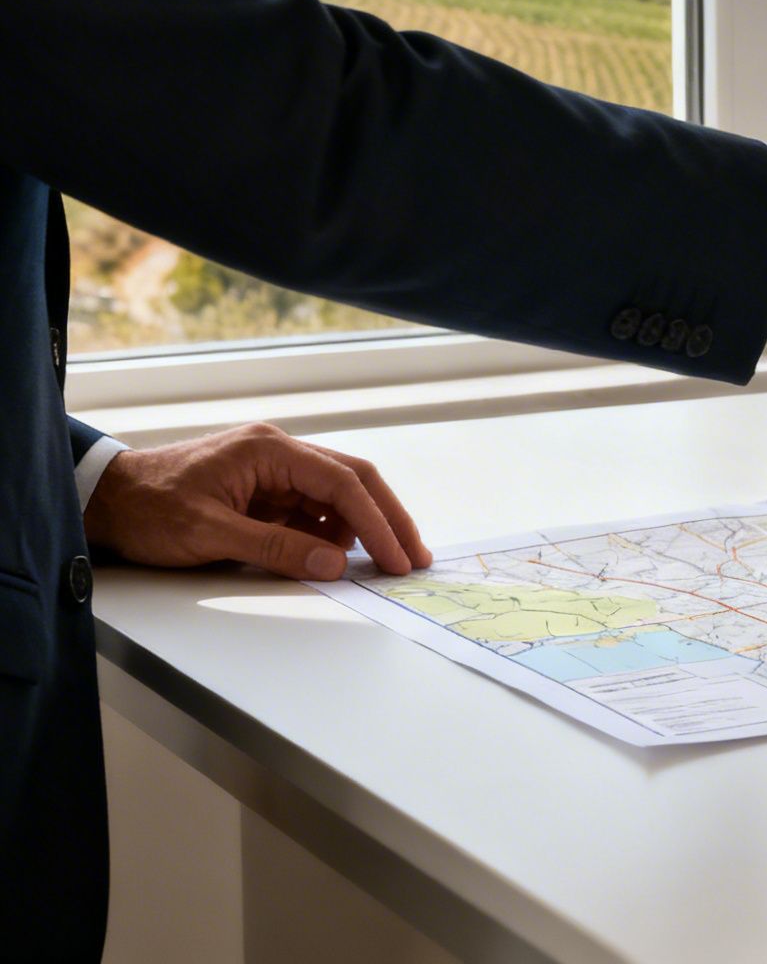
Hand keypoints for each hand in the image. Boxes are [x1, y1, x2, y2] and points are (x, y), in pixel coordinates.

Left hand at [81, 423, 431, 582]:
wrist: (105, 499)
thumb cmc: (148, 510)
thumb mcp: (209, 533)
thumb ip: (275, 548)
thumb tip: (334, 562)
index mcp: (269, 451)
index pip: (342, 483)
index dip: (377, 522)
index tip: (397, 558)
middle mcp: (279, 453)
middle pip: (353, 481)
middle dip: (388, 519)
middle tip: (413, 558)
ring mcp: (273, 471)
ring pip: (338, 495)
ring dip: (364, 528)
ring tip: (385, 563)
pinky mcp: (266, 492)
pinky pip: (313, 510)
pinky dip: (335, 533)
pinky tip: (342, 556)